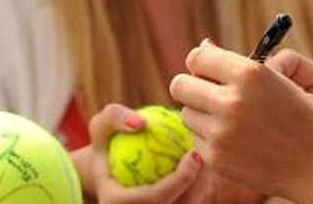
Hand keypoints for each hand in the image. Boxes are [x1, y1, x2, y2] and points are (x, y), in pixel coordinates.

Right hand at [82, 103, 203, 202]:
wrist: (107, 175)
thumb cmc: (105, 147)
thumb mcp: (100, 127)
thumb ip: (114, 118)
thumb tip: (140, 122)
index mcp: (116, 203)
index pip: (155, 197)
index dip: (180, 179)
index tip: (195, 153)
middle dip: (200, 185)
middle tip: (210, 156)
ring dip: (203, 189)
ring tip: (211, 162)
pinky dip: (200, 192)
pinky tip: (207, 169)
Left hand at [169, 41, 312, 199]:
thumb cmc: (298, 116)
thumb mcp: (273, 79)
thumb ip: (233, 64)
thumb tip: (202, 47)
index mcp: (249, 73)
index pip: (197, 57)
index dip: (201, 63)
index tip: (208, 70)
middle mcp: (232, 101)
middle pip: (180, 84)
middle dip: (191, 86)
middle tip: (206, 92)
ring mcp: (222, 132)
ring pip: (186, 112)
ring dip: (201, 113)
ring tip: (229, 118)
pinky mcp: (216, 157)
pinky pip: (196, 138)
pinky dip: (209, 137)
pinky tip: (235, 139)